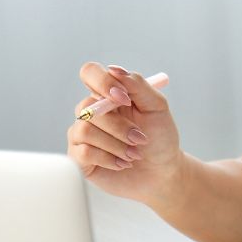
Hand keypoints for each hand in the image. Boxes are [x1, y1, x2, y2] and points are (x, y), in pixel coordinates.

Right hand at [66, 62, 183, 201]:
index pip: (90, 73)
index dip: (103, 83)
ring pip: (85, 130)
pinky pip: (84, 152)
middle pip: (87, 107)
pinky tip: (123, 163)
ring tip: (134, 154)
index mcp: (108, 95)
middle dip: (119, 126)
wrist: (162, 172)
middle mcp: (91, 112)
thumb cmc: (160, 138)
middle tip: (140, 138)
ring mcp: (82, 135)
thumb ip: (138, 85)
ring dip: (116, 144)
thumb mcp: (157, 107)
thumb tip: (115, 69)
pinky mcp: (79, 158)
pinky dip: (109, 159)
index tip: (124, 99)